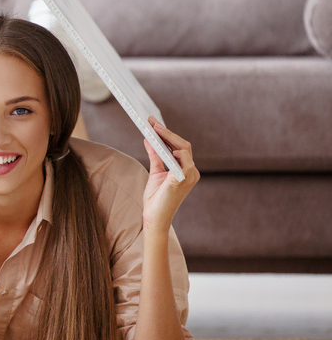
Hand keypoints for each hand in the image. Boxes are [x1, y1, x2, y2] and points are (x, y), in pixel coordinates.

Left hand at [142, 116, 198, 233]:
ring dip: (169, 137)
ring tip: (154, 128)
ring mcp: (190, 175)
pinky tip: (165, 145)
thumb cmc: (156, 198)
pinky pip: (184, 161)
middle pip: (183, 145)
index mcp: (185, 169)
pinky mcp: (184, 180)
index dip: (167, 134)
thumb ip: (155, 156)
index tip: (153, 122)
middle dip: (167, 132)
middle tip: (152, 121)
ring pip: (184, 149)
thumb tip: (149, 139)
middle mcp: (191, 171)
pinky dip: (176, 151)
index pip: (179, 147)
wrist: (155, 217)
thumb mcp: (155, 172)